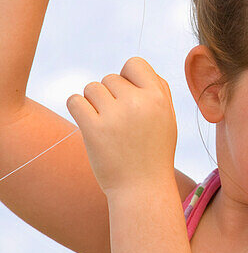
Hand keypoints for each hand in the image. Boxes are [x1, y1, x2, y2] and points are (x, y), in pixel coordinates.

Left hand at [66, 58, 177, 195]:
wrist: (142, 189)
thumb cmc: (155, 153)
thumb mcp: (167, 119)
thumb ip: (158, 91)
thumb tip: (135, 69)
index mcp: (158, 97)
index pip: (134, 63)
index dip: (128, 77)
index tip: (128, 97)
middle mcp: (138, 102)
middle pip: (110, 78)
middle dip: (110, 96)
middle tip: (118, 121)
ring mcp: (115, 115)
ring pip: (91, 88)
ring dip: (92, 103)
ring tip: (105, 124)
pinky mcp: (94, 129)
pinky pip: (74, 101)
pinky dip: (77, 108)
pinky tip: (87, 123)